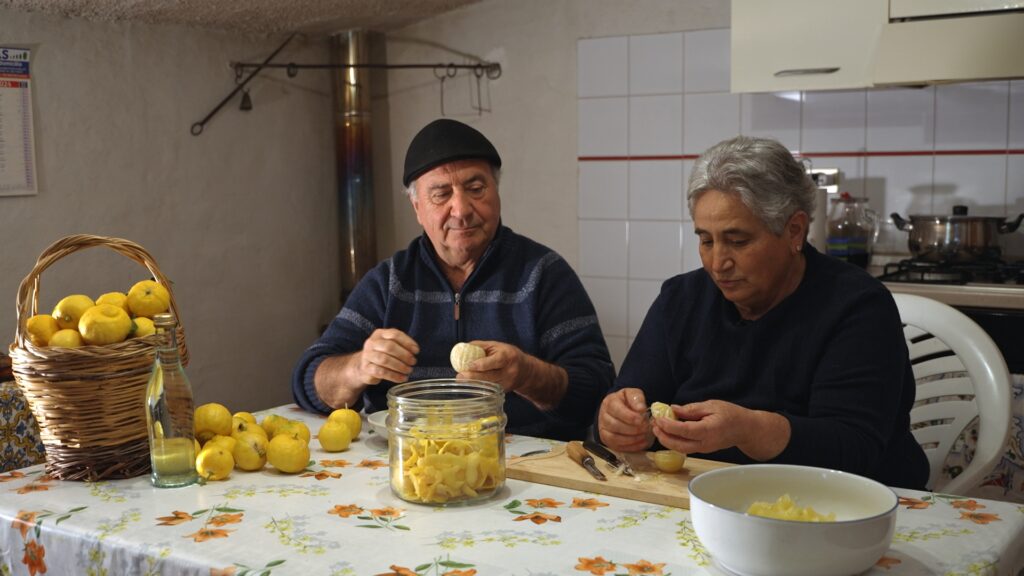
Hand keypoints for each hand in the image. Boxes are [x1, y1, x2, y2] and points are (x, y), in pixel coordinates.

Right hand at [351, 328, 419, 384]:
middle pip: (389, 347)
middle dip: (404, 355)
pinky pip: (381, 372)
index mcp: (379, 334)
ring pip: (384, 360)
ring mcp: (367, 355)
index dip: (407, 342)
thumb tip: (415, 350)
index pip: (394, 334)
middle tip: (413, 362)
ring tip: (409, 370)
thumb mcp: (390, 345)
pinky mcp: (366, 368)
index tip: (416, 351)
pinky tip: (402, 378)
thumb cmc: (382, 354)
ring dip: (400, 366)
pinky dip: (394, 376)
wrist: (363, 366)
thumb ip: (401, 344)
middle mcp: (372, 342)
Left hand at [457, 340, 523, 390]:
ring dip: (473, 383)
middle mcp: (509, 371)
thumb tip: (463, 348)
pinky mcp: (504, 391)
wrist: (526, 371)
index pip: (495, 362)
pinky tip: (470, 384)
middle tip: (460, 376)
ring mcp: (507, 383)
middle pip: (490, 377)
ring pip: (488, 385)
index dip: (482, 364)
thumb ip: (481, 346)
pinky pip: (489, 390)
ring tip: (461, 380)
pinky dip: (478, 387)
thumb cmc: (508, 355)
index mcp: (508, 357)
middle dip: (473, 377)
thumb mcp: (497, 346)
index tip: (469, 365)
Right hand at [597, 388, 652, 451]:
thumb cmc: (627, 401)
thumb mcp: (632, 394)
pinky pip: (618, 447)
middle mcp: (603, 416)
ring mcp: (604, 430)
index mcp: (609, 402)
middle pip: (615, 425)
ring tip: (644, 435)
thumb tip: (641, 409)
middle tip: (645, 428)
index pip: (616, 410)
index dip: (629, 416)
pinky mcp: (607, 441)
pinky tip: (642, 442)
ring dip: (632, 439)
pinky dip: (631, 447)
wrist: (621, 409)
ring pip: (615, 438)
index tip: (641, 419)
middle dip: (632, 429)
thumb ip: (637, 399)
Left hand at [651, 399, 789, 460]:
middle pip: (679, 445)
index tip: (658, 418)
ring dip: (666, 440)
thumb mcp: (711, 405)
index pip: (684, 430)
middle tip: (653, 424)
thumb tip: (673, 409)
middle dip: (663, 435)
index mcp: (709, 430)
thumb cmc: (731, 414)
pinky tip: (667, 431)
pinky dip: (673, 441)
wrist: (745, 429)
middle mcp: (705, 443)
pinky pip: (684, 448)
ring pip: (680, 449)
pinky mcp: (702, 450)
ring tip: (657, 427)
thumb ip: (692, 409)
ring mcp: (703, 449)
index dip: (669, 425)